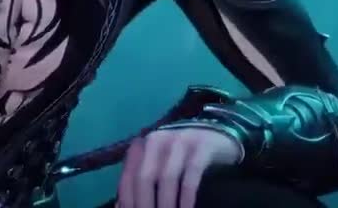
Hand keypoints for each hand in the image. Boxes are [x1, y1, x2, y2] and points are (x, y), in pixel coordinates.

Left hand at [116, 126, 240, 207]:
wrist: (216, 136)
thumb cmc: (182, 158)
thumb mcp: (159, 165)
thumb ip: (141, 182)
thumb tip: (121, 207)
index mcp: (142, 146)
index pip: (128, 178)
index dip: (128, 201)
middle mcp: (157, 140)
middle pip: (144, 177)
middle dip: (145, 204)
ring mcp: (180, 140)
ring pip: (167, 177)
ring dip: (166, 204)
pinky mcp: (202, 146)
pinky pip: (191, 174)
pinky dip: (186, 197)